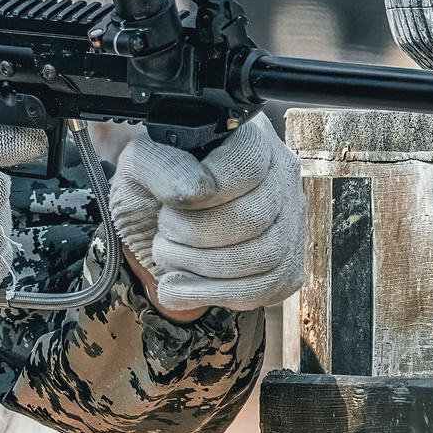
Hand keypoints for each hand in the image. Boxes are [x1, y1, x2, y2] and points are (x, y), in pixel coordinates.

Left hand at [107, 115, 305, 314]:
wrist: (157, 230)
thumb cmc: (155, 190)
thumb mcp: (141, 166)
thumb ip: (160, 165)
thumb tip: (195, 189)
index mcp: (251, 139)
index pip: (247, 166)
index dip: (205, 190)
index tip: (172, 202)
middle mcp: (282, 177)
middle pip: (253, 218)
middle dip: (194, 233)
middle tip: (164, 230)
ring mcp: (291, 224)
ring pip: (262, 257)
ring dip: (199, 265)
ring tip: (167, 254)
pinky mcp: (287, 268)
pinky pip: (261, 290)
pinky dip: (209, 293)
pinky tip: (178, 286)